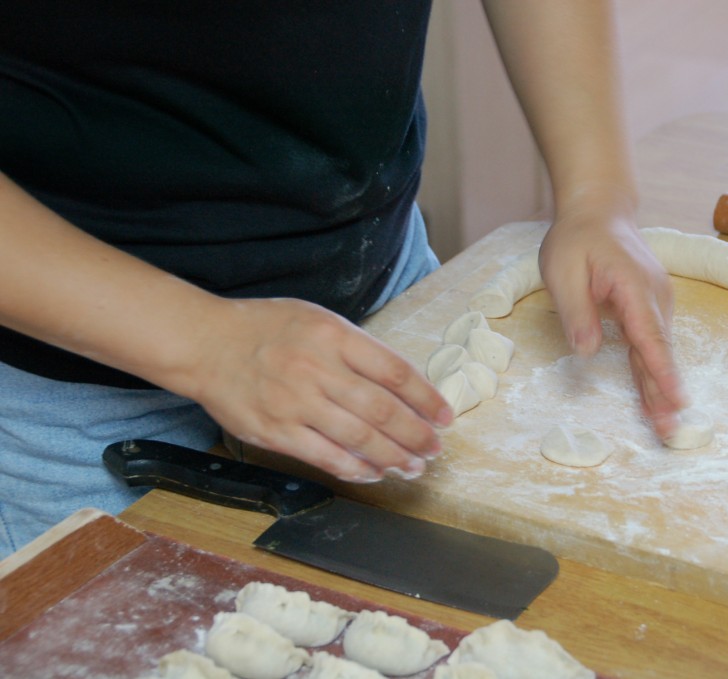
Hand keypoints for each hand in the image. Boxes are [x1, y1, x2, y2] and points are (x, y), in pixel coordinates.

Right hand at [180, 298, 452, 481]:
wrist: (204, 343)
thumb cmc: (266, 329)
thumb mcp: (318, 320)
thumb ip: (357, 349)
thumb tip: (400, 385)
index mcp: (333, 336)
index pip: (395, 371)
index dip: (426, 398)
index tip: (445, 416)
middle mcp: (317, 369)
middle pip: (382, 410)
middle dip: (416, 435)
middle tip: (434, 449)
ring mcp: (295, 403)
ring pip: (359, 438)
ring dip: (393, 457)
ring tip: (412, 466)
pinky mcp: (276, 432)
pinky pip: (325, 457)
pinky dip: (355, 469)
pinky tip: (373, 473)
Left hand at [539, 187, 687, 437]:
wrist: (598, 211)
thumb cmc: (577, 238)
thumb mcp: (563, 270)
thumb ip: (576, 311)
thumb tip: (589, 351)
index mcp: (634, 286)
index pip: (650, 336)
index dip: (662, 371)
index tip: (676, 400)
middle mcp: (654, 296)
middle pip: (660, 351)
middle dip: (665, 392)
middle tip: (671, 431)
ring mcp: (655, 302)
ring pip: (658, 351)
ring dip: (661, 387)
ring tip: (667, 426)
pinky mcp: (648, 308)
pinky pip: (652, 344)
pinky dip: (654, 371)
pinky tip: (657, 399)